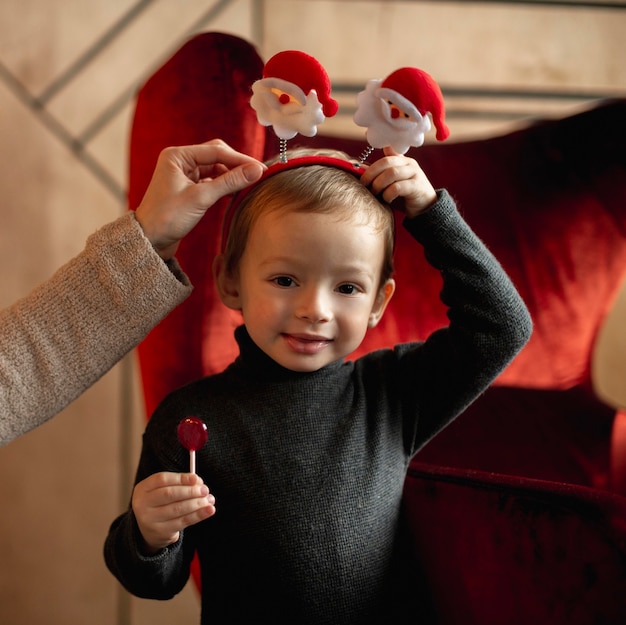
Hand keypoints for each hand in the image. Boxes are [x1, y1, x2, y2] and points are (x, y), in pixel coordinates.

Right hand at [132, 471, 215, 553]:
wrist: (149, 530)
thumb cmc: (160, 504)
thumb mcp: (163, 490)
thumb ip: (179, 484)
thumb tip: (198, 482)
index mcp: (143, 489)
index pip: (162, 479)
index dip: (180, 478)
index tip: (196, 478)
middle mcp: (142, 504)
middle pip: (169, 494)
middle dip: (190, 491)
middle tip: (205, 490)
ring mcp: (150, 520)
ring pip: (178, 509)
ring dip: (197, 503)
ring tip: (210, 499)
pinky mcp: (160, 532)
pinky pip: (183, 521)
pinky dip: (198, 515)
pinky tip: (209, 510)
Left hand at [135, 139, 265, 259]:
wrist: (149, 240)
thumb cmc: (167, 218)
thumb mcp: (201, 198)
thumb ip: (230, 182)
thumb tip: (256, 170)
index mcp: (178, 155)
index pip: (216, 150)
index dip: (241, 159)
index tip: (261, 168)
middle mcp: (180, 160)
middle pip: (217, 155)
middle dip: (237, 164)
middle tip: (258, 174)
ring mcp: (184, 173)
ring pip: (216, 168)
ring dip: (231, 175)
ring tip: (249, 184)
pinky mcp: (188, 187)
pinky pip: (212, 180)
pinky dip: (224, 184)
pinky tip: (235, 191)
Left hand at [360, 147, 436, 217]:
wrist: (424, 208)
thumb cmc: (404, 196)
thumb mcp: (391, 184)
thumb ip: (380, 174)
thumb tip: (361, 167)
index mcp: (402, 161)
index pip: (383, 157)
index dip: (371, 165)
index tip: (361, 176)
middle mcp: (409, 164)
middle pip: (386, 162)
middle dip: (371, 174)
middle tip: (364, 186)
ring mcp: (415, 174)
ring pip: (392, 173)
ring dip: (379, 184)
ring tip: (375, 193)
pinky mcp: (417, 186)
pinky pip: (398, 187)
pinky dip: (388, 194)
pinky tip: (387, 200)